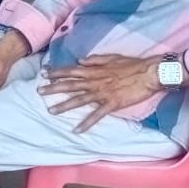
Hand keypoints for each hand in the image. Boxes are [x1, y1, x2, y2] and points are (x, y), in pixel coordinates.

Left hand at [37, 54, 163, 131]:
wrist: (149, 73)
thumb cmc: (132, 64)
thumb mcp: (111, 57)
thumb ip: (94, 60)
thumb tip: (80, 60)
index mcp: (94, 69)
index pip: (71, 70)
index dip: (57, 72)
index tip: (43, 74)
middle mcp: (94, 81)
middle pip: (70, 85)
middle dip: (53, 88)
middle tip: (39, 91)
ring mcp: (102, 93)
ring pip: (79, 100)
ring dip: (64, 106)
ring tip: (51, 111)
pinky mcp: (112, 103)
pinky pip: (96, 115)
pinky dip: (86, 123)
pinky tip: (77, 130)